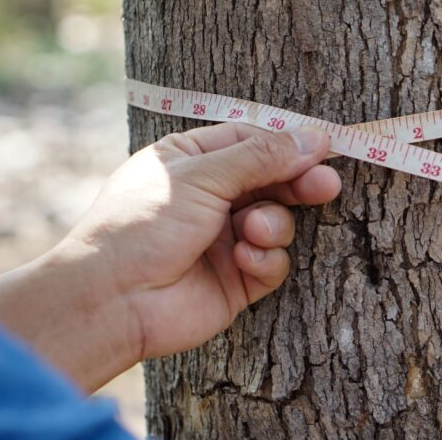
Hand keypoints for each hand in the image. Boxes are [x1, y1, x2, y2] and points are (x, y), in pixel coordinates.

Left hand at [63, 123, 339, 360]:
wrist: (114, 299)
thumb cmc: (143, 225)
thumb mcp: (201, 176)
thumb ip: (261, 157)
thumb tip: (315, 138)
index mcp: (192, 161)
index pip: (252, 143)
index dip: (288, 147)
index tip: (324, 149)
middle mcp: (210, 198)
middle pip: (272, 182)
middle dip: (299, 184)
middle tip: (327, 186)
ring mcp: (225, 240)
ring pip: (277, 223)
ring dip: (273, 225)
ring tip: (253, 232)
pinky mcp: (237, 280)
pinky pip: (272, 263)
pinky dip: (265, 259)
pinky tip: (244, 260)